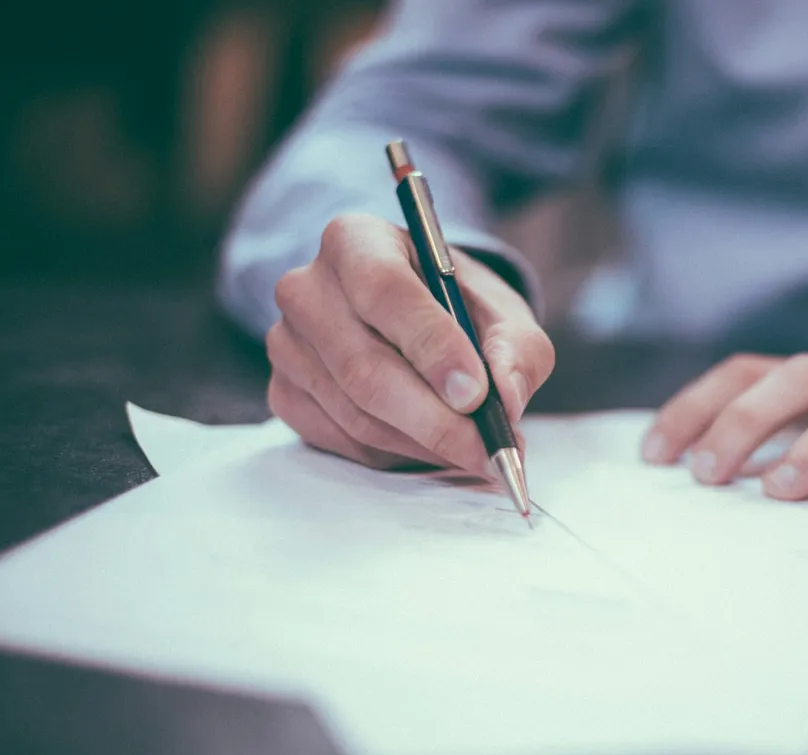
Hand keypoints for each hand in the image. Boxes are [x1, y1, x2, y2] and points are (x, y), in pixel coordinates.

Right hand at [265, 213, 553, 471]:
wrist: (415, 319)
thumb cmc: (458, 307)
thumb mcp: (503, 313)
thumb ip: (516, 349)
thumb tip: (507, 398)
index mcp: (356, 240)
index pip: (384, 290)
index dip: (431, 346)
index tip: (476, 393)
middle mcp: (307, 288)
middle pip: (364, 366)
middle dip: (435, 419)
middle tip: (487, 449)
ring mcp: (287, 344)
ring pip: (356, 412)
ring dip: (423, 443)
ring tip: (475, 452)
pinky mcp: (284, 392)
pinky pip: (342, 439)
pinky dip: (396, 454)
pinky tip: (433, 447)